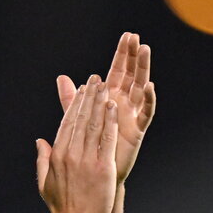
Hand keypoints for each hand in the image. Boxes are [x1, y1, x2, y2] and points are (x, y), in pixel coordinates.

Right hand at [35, 77, 118, 212]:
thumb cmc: (61, 207)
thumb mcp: (45, 182)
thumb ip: (42, 159)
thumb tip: (39, 141)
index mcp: (57, 155)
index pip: (66, 122)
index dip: (74, 103)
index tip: (80, 89)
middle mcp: (70, 153)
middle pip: (80, 118)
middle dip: (88, 96)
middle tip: (95, 79)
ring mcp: (86, 159)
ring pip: (94, 124)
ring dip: (100, 103)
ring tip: (105, 86)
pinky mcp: (102, 167)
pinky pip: (107, 139)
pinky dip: (110, 121)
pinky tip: (113, 107)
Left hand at [57, 32, 155, 183]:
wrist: (94, 177)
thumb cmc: (87, 149)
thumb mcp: (77, 119)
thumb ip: (70, 98)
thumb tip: (61, 78)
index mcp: (110, 99)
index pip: (118, 71)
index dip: (123, 54)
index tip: (128, 35)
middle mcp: (123, 105)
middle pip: (131, 75)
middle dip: (134, 56)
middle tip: (137, 37)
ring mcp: (131, 116)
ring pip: (141, 88)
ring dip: (143, 70)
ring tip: (146, 51)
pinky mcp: (137, 131)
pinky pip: (146, 113)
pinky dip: (149, 100)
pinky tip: (150, 87)